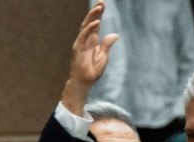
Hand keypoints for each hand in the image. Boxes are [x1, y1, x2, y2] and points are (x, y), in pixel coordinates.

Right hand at [62, 0, 118, 114]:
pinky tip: (97, 22)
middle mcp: (86, 39)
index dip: (98, 14)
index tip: (102, 4)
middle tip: (101, 2)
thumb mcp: (104, 56)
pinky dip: (90, 28)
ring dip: (93, 16)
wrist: (84, 82)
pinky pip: (84, 36)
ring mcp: (81, 43)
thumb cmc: (93, 71)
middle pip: (90, 22)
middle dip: (95, 11)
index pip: (95, 24)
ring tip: (99, 8)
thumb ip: (107, 45)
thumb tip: (115, 34)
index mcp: (92, 41)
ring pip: (86, 26)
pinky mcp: (78, 48)